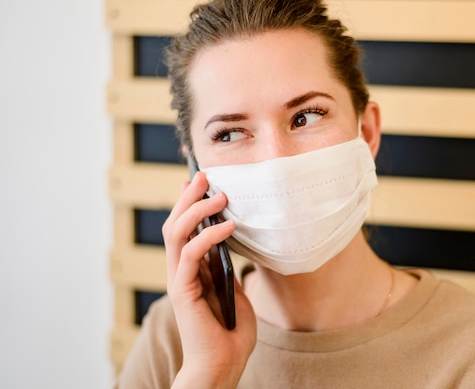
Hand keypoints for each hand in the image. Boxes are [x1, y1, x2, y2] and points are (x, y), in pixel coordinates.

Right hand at [162, 171, 256, 387]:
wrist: (223, 364)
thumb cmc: (230, 330)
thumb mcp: (233, 288)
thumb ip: (225, 266)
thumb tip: (230, 241)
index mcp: (191, 269)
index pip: (184, 228)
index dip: (188, 203)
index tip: (198, 180)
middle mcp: (180, 271)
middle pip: (175, 224)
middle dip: (188, 198)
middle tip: (204, 176)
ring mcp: (179, 280)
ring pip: (177, 234)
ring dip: (196, 210)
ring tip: (218, 195)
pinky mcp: (183, 291)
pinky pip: (190, 255)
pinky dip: (207, 237)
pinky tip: (226, 226)